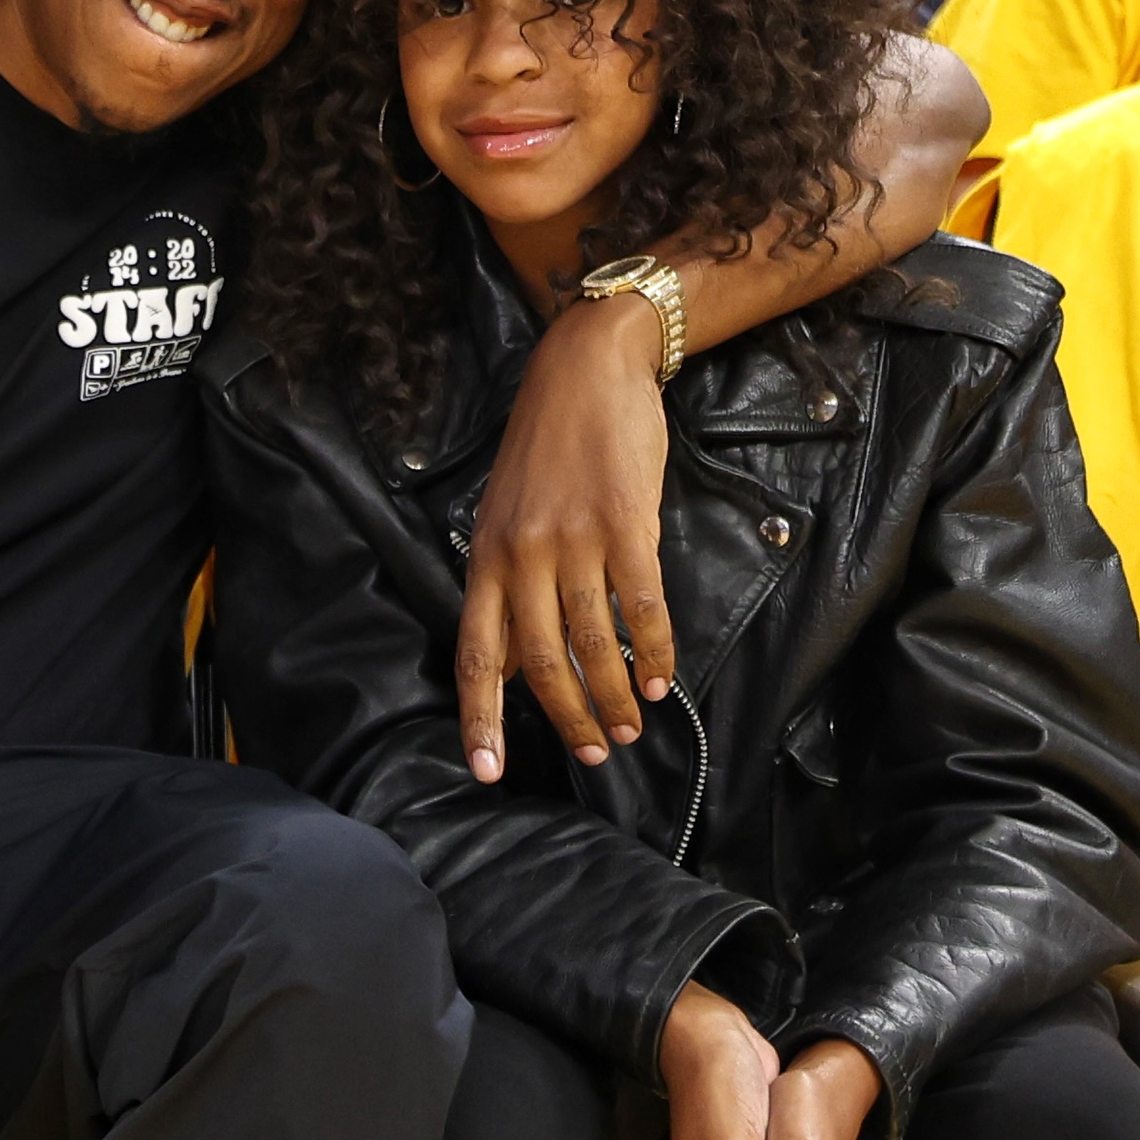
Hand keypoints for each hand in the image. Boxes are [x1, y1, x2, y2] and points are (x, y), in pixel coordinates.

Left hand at [456, 290, 673, 782]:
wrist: (586, 368)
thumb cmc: (548, 450)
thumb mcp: (506, 518)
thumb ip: (509, 587)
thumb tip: (517, 662)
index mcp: (485, 559)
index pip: (477, 654)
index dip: (482, 718)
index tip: (487, 771)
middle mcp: (522, 555)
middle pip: (540, 662)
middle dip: (567, 718)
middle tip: (593, 753)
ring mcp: (574, 539)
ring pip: (592, 642)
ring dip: (614, 695)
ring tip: (631, 727)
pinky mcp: (626, 523)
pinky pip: (642, 606)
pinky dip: (653, 651)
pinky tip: (662, 679)